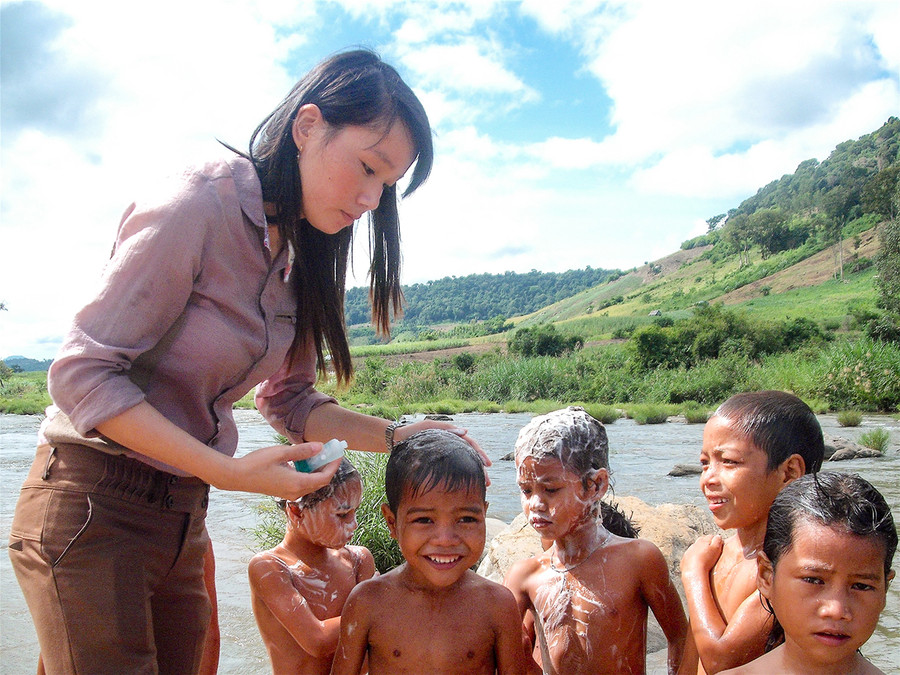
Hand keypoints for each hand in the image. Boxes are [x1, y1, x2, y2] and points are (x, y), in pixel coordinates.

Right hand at [223, 442, 340, 500]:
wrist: (236, 477)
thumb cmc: (256, 464)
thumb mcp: (281, 453)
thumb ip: (302, 451)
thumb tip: (320, 447)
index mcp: (297, 484)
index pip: (325, 477)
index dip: (333, 465)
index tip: (338, 452)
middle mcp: (296, 492)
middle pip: (320, 481)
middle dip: (327, 466)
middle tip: (330, 451)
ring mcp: (289, 494)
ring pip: (311, 483)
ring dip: (317, 469)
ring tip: (319, 453)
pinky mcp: (283, 491)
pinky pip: (302, 483)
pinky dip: (307, 472)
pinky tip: (303, 460)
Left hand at [394, 420, 491, 485]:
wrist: (397, 441)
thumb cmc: (413, 432)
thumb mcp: (428, 426)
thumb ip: (446, 428)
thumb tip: (466, 431)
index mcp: (452, 436)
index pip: (471, 445)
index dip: (480, 454)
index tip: (488, 465)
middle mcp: (452, 445)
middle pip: (471, 457)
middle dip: (481, 470)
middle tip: (487, 483)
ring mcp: (446, 454)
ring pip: (464, 465)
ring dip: (474, 476)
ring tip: (482, 488)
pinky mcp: (440, 462)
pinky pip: (455, 470)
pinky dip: (463, 478)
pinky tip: (466, 488)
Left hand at [681, 534, 723, 577]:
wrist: (694, 572)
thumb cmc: (706, 560)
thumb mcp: (716, 549)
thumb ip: (717, 541)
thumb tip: (718, 536)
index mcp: (702, 541)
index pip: (710, 537)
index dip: (715, 541)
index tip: (719, 546)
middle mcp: (694, 545)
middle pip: (701, 542)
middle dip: (707, 545)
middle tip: (712, 552)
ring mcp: (688, 552)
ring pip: (695, 549)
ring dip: (699, 552)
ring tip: (705, 559)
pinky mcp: (684, 560)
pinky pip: (689, 557)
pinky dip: (693, 559)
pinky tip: (697, 564)